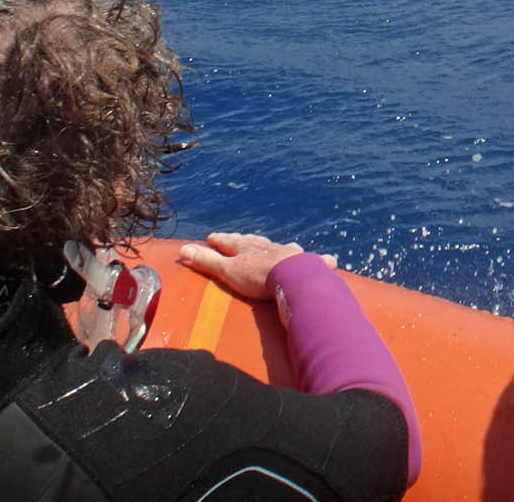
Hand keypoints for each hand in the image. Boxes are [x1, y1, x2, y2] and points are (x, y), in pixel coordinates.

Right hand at [177, 231, 315, 300]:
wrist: (293, 277)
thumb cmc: (258, 276)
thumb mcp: (228, 270)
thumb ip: (207, 261)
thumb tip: (183, 249)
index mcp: (248, 249)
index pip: (230, 242)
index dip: (220, 241)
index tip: (212, 237)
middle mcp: (269, 248)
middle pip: (254, 242)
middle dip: (246, 241)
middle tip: (240, 239)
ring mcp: (290, 255)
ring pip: (282, 249)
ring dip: (279, 249)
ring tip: (277, 248)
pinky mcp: (309, 266)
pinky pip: (317, 263)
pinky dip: (322, 262)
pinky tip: (330, 260)